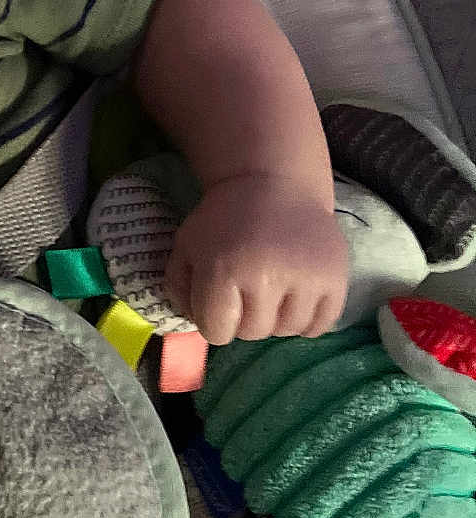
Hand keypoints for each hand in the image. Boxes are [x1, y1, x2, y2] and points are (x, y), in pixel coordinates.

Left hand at [163, 171, 348, 345]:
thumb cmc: (225, 220)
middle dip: (243, 320)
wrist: (274, 184)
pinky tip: (295, 299)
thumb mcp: (187, 247)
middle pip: (253, 333)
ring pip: (287, 330)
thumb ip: (181, 290)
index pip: (217, 333)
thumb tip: (196, 326)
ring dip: (276, 320)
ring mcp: (306, 278)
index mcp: (223, 270)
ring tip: (271, 293)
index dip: (213, 322)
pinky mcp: (335, 278)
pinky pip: (321, 325)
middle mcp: (266, 277)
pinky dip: (307, 320)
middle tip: (245, 293)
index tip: (218, 303)